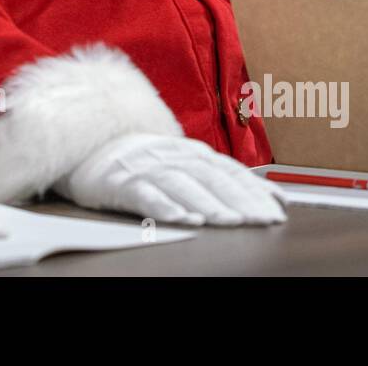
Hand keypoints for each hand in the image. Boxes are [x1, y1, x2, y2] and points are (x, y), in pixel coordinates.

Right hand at [54, 133, 286, 226]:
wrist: (89, 145)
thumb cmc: (144, 161)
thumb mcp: (184, 163)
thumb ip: (223, 177)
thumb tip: (273, 195)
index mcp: (190, 152)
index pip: (229, 171)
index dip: (255, 190)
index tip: (278, 209)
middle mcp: (172, 157)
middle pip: (211, 177)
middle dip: (240, 199)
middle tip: (262, 220)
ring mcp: (146, 168)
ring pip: (183, 184)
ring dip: (209, 203)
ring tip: (230, 221)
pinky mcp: (121, 182)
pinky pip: (146, 194)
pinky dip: (166, 206)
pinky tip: (184, 218)